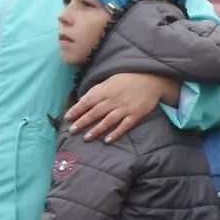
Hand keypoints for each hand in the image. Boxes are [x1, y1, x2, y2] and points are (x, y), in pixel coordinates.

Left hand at [61, 71, 180, 141]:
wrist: (151, 79)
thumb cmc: (128, 79)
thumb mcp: (110, 80)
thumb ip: (96, 90)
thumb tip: (82, 100)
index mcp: (106, 90)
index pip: (87, 101)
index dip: (76, 110)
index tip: (67, 118)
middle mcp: (114, 100)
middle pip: (95, 113)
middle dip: (82, 122)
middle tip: (72, 131)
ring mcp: (125, 108)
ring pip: (108, 121)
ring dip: (96, 130)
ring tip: (86, 138)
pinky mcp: (135, 114)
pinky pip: (124, 126)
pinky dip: (116, 133)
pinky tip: (107, 140)